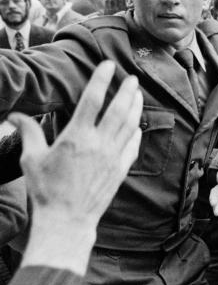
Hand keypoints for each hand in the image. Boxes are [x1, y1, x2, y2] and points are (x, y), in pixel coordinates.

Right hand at [15, 60, 142, 274]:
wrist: (67, 219)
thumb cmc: (46, 190)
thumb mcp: (31, 159)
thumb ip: (28, 132)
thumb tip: (13, 115)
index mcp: (76, 137)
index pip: (92, 100)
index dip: (101, 79)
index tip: (108, 65)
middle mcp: (99, 144)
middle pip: (118, 110)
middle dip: (126, 91)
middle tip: (131, 77)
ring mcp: (113, 157)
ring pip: (129, 125)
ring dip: (135, 108)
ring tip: (137, 95)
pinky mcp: (120, 170)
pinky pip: (132, 146)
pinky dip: (136, 132)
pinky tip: (137, 126)